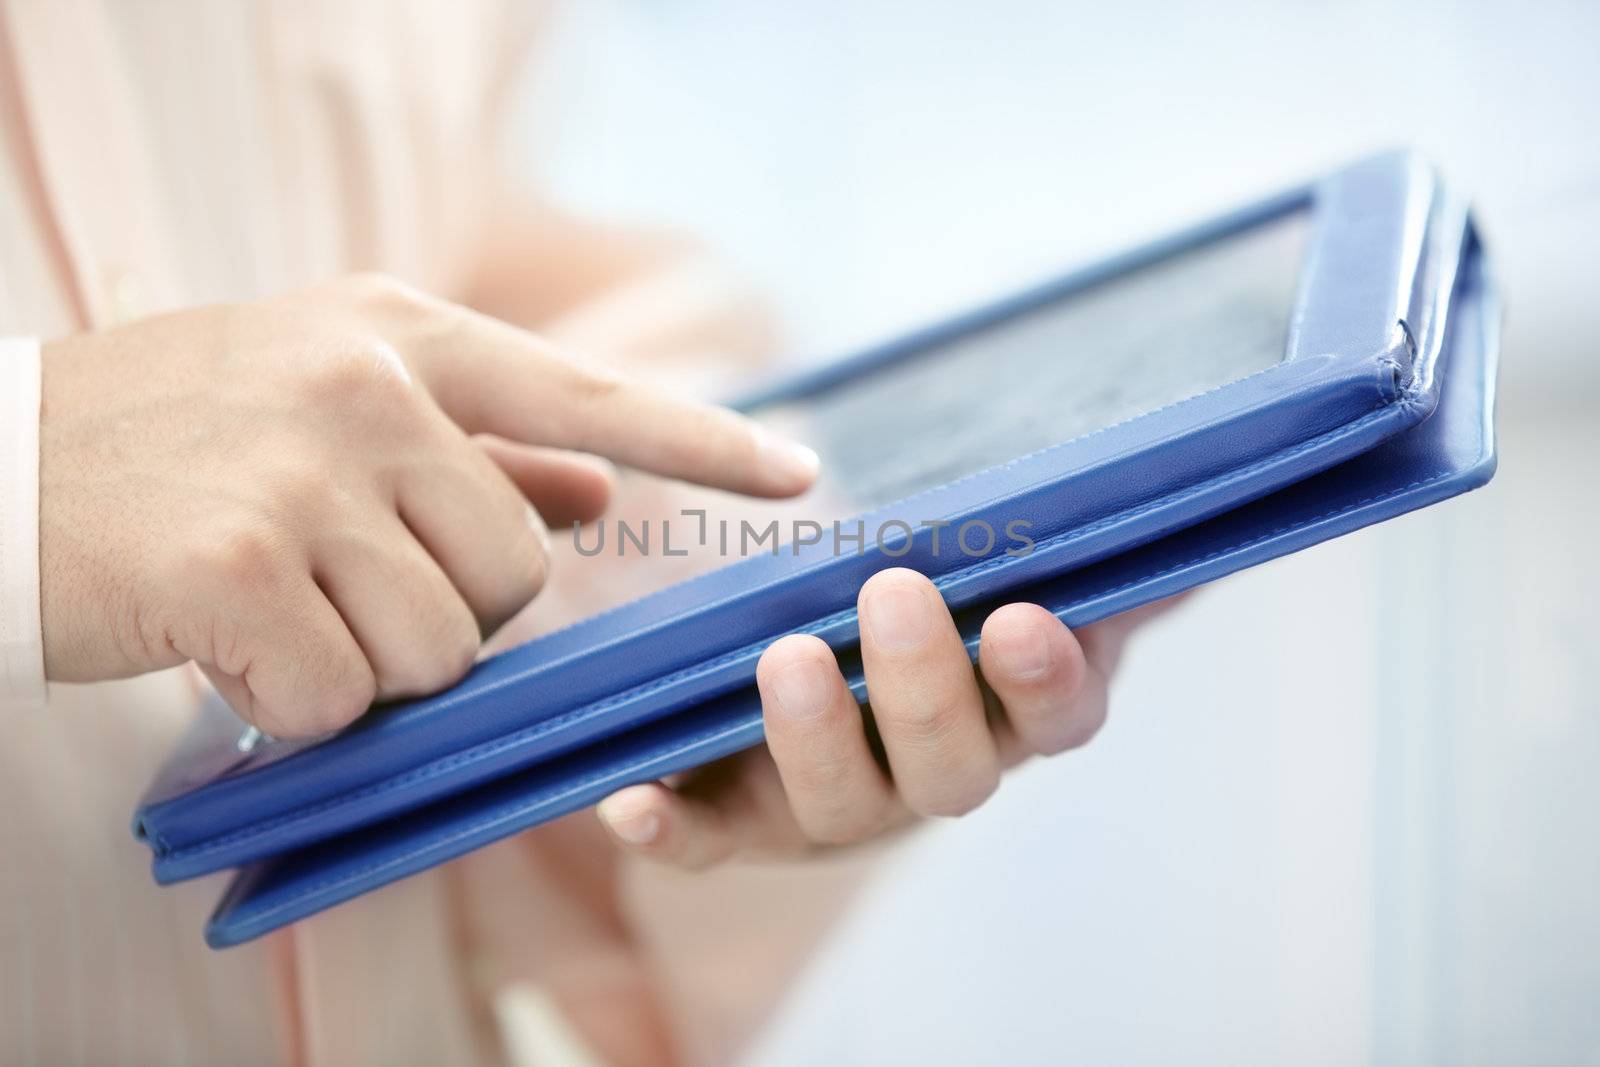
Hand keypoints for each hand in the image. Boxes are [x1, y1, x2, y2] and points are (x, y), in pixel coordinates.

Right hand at [38, 274, 816, 736]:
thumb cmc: (174, 438)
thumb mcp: (330, 405)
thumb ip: (477, 448)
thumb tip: (604, 492)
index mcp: (400, 335)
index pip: (589, 394)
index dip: (706, 441)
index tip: (802, 476)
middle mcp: (366, 387)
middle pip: (519, 569)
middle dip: (450, 611)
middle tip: (345, 587)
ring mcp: (300, 470)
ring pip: (439, 645)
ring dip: (365, 661)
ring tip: (275, 608)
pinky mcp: (233, 563)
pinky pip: (339, 695)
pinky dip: (292, 706)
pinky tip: (226, 649)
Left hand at [596, 570, 1169, 865]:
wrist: (806, 621)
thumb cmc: (929, 572)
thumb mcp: (1002, 543)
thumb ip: (1086, 541)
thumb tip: (1195, 523)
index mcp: (1010, 714)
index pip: (1055, 720)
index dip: (1045, 682)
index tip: (1026, 618)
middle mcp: (930, 774)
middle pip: (950, 772)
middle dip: (926, 690)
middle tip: (894, 593)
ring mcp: (834, 804)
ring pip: (838, 808)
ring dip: (816, 742)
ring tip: (788, 659)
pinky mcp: (738, 818)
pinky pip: (705, 844)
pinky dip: (672, 829)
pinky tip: (634, 796)